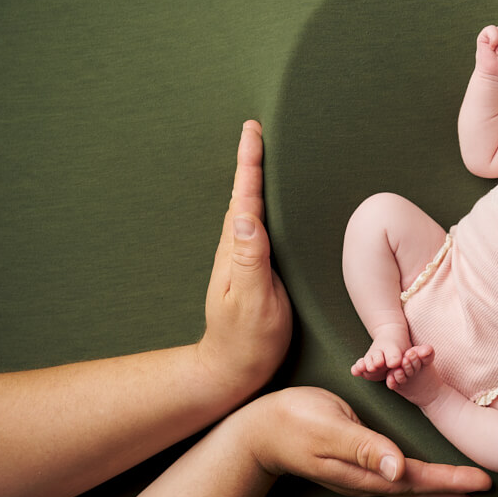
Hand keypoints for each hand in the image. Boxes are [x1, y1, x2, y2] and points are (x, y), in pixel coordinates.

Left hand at [199, 120, 291, 394]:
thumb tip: (244, 216)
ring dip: (252, 179)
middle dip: (250, 160)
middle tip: (255, 129)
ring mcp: (242, 258)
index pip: (245, 197)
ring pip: (248, 208)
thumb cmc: (249, 338)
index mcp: (239, 249)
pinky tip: (264, 202)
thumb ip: (250, 258)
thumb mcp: (254, 299)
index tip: (252, 130)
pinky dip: (259, 204)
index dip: (250, 163)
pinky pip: (256, 226)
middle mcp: (237, 248)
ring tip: (260, 153)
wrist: (234, 367)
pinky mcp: (251, 269)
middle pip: (244, 194)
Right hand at [242, 387, 494, 496]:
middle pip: (421, 493)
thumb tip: (395, 470)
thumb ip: (363, 447)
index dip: (451, 480)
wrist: (261, 429)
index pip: (417, 479)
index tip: (482, 482)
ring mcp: (365, 476)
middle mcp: (369, 479)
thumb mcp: (328, 429)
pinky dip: (426, 484)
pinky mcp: (362, 466)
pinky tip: (435, 486)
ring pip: (414, 489)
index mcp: (365, 471)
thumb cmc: (294, 420)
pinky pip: (402, 480)